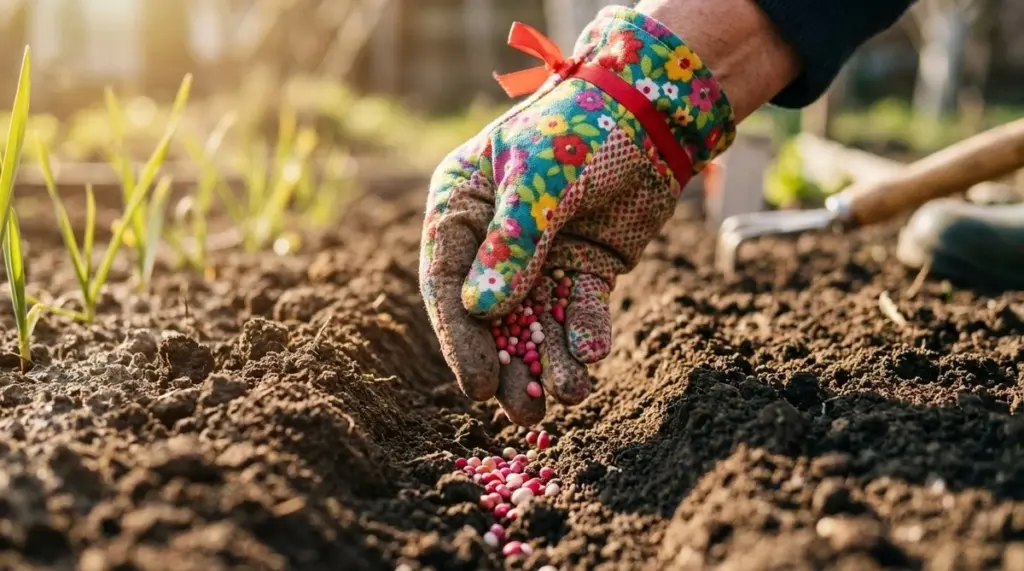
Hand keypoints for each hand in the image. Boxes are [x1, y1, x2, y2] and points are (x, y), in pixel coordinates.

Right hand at [419, 6, 734, 424]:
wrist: (653, 113)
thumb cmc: (580, 128)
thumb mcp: (539, 177)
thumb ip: (514, 242)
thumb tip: (483, 309)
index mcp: (460, 207)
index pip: (446, 281)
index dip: (459, 337)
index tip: (478, 383)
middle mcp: (492, 239)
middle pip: (490, 314)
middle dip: (508, 362)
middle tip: (523, 410)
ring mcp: (539, 258)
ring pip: (536, 321)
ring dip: (550, 360)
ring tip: (570, 394)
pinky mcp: (582, 270)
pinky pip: (578, 311)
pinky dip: (585, 334)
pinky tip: (592, 354)